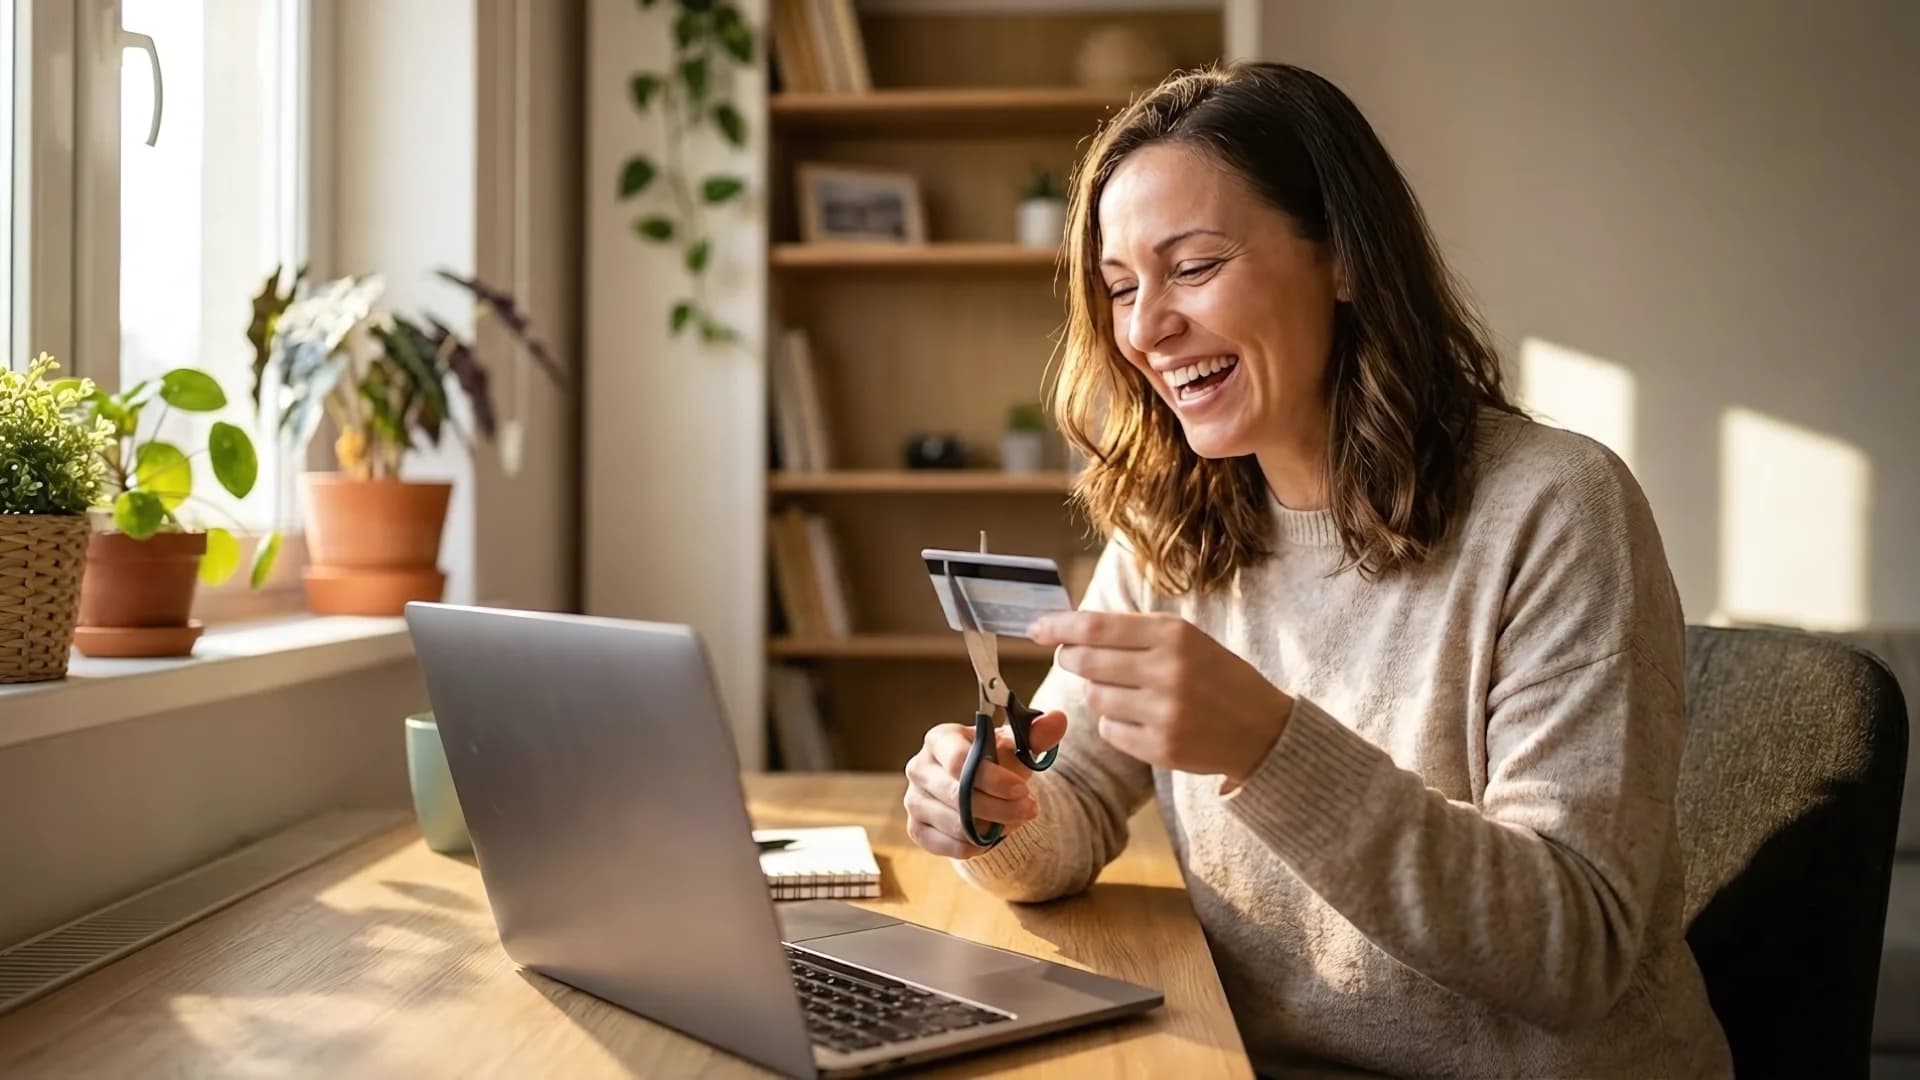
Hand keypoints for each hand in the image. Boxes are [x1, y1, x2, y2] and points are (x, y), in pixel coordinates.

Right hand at [903, 711, 1067, 858]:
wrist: (979, 789)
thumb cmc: (996, 761)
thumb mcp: (1017, 746)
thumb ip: (1038, 734)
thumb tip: (1058, 720)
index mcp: (940, 739)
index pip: (958, 760)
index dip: (993, 779)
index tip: (1023, 789)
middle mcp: (919, 767)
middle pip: (957, 795)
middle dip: (1000, 807)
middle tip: (1030, 809)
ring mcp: (914, 800)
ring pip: (955, 824)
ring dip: (992, 828)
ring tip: (1016, 821)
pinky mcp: (916, 829)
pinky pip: (947, 846)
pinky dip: (975, 846)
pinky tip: (992, 837)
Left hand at [1029, 611, 1291, 782]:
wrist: (1263, 729)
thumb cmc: (1217, 676)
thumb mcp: (1186, 639)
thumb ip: (1134, 632)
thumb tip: (1071, 629)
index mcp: (1173, 635)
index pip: (1095, 626)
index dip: (1058, 626)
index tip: (1036, 628)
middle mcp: (1167, 671)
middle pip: (1086, 661)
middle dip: (1072, 658)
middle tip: (1076, 658)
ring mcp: (1164, 713)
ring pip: (1094, 698)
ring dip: (1099, 693)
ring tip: (1127, 691)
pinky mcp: (1161, 748)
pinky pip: (1109, 730)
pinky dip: (1114, 723)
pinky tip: (1141, 718)